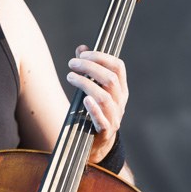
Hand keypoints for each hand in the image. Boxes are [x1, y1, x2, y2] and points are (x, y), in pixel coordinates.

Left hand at [65, 45, 127, 161]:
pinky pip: (102, 120)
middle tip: (72, 63)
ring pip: (104, 97)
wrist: (98, 143)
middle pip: (110, 79)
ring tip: (70, 76)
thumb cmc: (94, 111)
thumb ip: (89, 69)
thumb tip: (82, 48)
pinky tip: (84, 100)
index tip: (83, 53)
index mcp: (120, 89)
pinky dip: (94, 109)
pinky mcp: (105, 132)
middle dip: (90, 67)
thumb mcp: (95, 89)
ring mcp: (114, 117)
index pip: (118, 67)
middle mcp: (120, 102)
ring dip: (86, 84)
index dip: (101, 57)